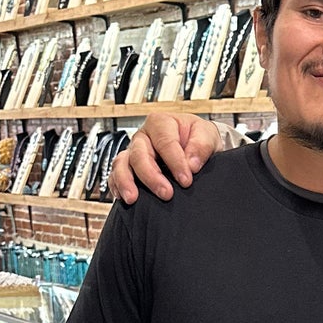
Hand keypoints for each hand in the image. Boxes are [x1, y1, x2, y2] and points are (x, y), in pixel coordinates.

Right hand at [109, 114, 224, 202]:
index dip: (175, 162)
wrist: (195, 147)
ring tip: (132, 198)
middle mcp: (143, 137)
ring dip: (126, 181)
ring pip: (122, 164)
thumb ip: (201, 145)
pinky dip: (116, 185)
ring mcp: (133, 152)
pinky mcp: (129, 167)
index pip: (165, 142)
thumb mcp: (207, 134)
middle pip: (139, 154)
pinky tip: (124, 198)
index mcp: (161, 123)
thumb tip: (192, 164)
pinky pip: (115, 175)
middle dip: (151, 176)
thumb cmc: (198, 138)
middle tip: (166, 194)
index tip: (186, 180)